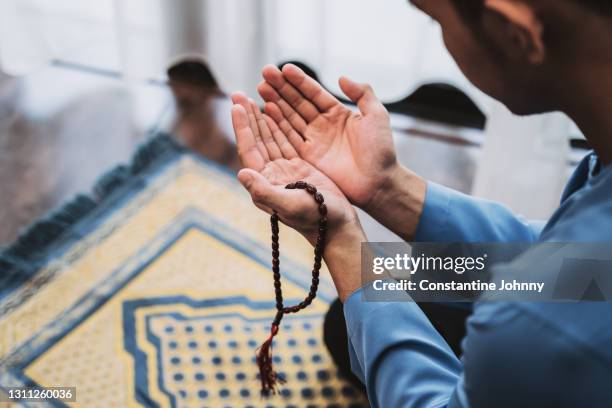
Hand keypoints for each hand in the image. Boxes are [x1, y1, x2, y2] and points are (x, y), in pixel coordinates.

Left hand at [230, 93, 359, 244]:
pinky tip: (274, 111)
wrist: (338, 227)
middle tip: (238, 92)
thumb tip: (241, 173)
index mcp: (265, 182)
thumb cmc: (316, 219)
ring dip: (260, 118)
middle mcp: (271, 176)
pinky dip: (279, 125)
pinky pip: (286, 141)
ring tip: (252, 96)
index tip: (237, 104)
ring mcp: (285, 171)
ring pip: (270, 139)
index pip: (249, 150)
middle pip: (256, 140)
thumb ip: (264, 191)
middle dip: (247, 117)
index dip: (242, 127)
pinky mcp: (300, 169)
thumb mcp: (290, 205)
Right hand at [256, 64, 399, 209]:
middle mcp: (323, 125)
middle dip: (281, 88)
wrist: (379, 182)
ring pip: (290, 117)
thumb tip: (342, 77)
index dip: (300, 80)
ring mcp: (314, 141)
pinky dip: (277, 125)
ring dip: (275, 102)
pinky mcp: (308, 157)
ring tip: (261, 88)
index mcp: (338, 113)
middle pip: (298, 102)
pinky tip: (266, 110)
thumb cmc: (381, 150)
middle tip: (266, 73)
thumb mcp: (376, 115)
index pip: (314, 93)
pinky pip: (289, 137)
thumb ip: (362, 94)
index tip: (285, 68)